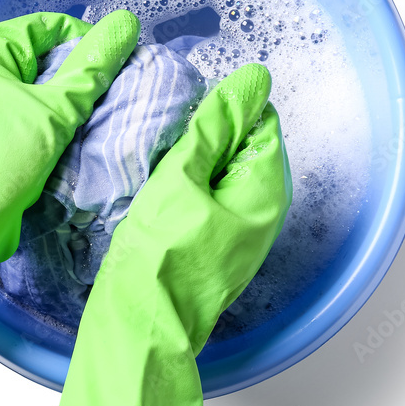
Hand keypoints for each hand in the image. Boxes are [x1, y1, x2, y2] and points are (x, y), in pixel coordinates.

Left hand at [0, 10, 140, 262]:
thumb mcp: (56, 110)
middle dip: (79, 76)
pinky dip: (53, 123)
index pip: (49, 27)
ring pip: (39, 90)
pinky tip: (74, 140)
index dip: (86, 42)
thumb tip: (124, 23)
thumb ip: (92, 67)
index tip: (115, 69)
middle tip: (111, 97)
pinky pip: (29, 116)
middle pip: (44, 58)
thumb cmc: (2, 160)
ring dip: (69, 104)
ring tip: (96, 120)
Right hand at [41, 63, 291, 405]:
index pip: (261, 123)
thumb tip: (253, 80)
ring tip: (160, 169)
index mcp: (266, 191)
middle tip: (168, 144)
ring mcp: (244, 235)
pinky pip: (212, 202)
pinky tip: (162, 196)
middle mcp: (265, 214)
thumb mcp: (181, 176)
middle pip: (244, 150)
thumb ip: (215, 125)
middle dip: (209, 138)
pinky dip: (190, 190)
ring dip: (195, 164)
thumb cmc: (158, 255)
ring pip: (224, 176)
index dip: (223, 112)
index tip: (185, 121)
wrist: (138, 325)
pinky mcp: (221, 249)